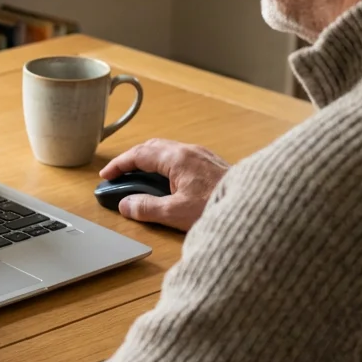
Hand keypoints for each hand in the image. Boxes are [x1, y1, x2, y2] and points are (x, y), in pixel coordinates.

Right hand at [100, 138, 229, 230]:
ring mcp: (203, 156)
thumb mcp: (175, 213)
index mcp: (178, 158)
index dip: (119, 165)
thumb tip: (126, 205)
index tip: (107, 175)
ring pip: (168, 151)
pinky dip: (165, 165)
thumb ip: (146, 208)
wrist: (255, 210)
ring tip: (139, 178)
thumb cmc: (219, 208)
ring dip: (149, 161)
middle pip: (152, 147)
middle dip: (132, 160)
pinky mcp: (212, 165)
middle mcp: (190, 151)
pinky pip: (181, 157)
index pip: (139, 155)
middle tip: (119, 174)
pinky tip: (167, 181)